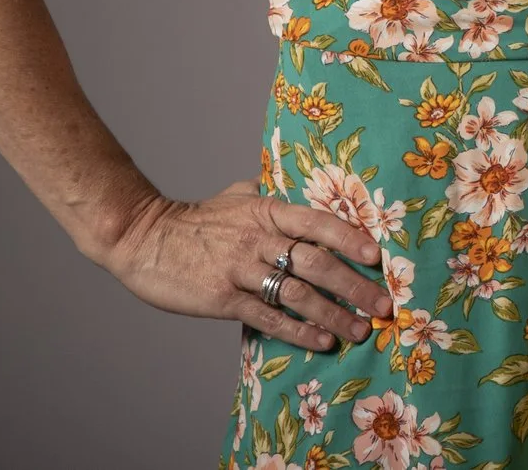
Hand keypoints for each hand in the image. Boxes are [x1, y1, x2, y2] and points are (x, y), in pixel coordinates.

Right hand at [99, 179, 392, 351]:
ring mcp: (241, 270)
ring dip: (334, 314)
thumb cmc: (194, 220)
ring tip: (360, 331)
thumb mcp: (235, 197)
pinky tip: (321, 341)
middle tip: (385, 305)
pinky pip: (268, 317)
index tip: (379, 257)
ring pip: (298, 294)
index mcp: (268, 211)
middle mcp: (260, 238)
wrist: (142, 238)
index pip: (320, 222)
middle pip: (318, 263)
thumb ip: (267, 194)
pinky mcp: (222, 299)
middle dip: (356, 287)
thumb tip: (290, 186)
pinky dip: (298, 330)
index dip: (351, 239)